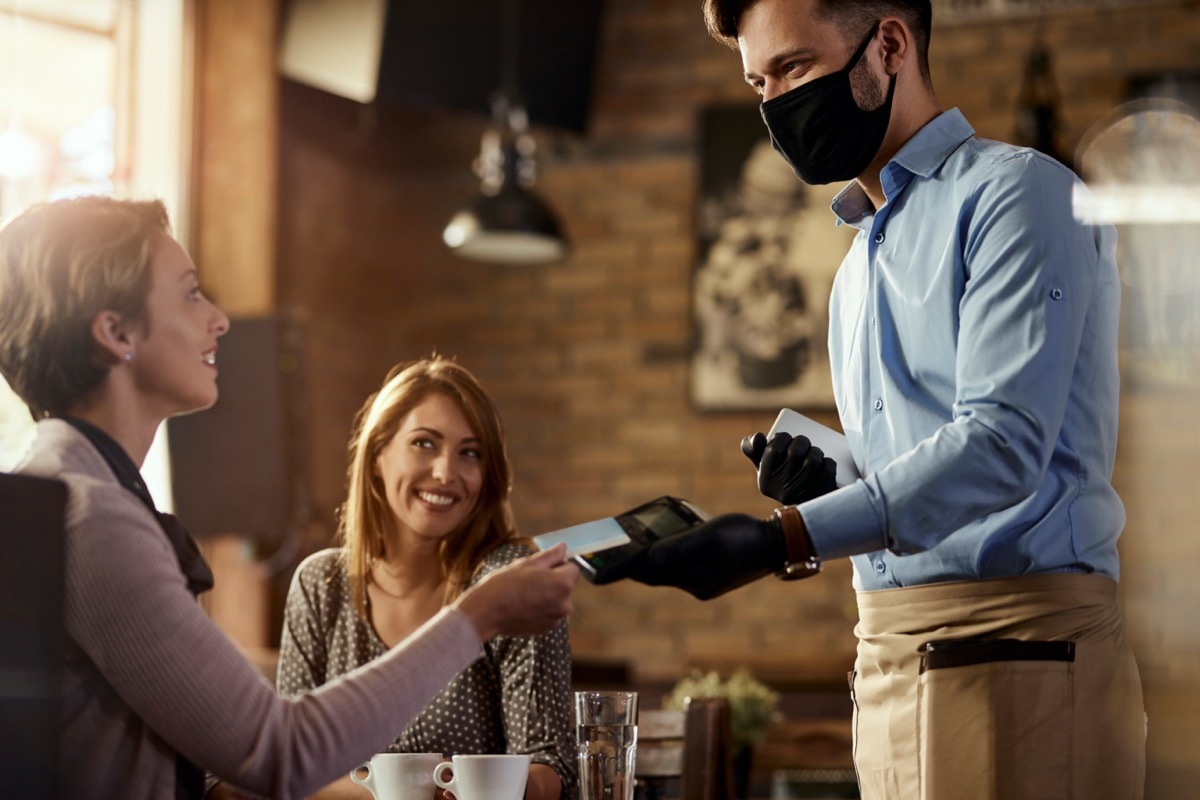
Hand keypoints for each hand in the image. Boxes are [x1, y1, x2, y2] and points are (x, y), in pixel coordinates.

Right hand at [454, 544, 578, 639]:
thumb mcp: (527, 563)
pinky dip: (542, 609)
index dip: (557, 565)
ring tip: (524, 594)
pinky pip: (550, 613)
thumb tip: (564, 547)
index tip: (541, 568)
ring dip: (548, 595)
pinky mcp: (547, 628)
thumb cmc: (505, 584)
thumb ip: (551, 555)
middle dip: (553, 581)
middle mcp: (565, 603)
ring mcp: (556, 618)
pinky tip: (524, 606)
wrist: (486, 612)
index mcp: (563, 584)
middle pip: (566, 585)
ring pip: (558, 599)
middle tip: (529, 580)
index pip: (572, 568)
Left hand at [623, 513, 786, 599]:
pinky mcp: (712, 579)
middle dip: (635, 565)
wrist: (777, 546)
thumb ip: (680, 546)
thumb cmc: (743, 536)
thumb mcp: (710, 535)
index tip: (601, 566)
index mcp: (693, 579)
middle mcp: (696, 587)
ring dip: (653, 562)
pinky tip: (665, 547)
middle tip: (611, 553)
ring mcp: (705, 584)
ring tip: (633, 547)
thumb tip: (649, 556)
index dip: (624, 569)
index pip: (649, 574)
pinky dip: (670, 560)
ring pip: (669, 573)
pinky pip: (683, 571)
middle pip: (656, 576)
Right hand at [741, 431, 836, 505]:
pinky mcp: (823, 496)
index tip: (786, 439)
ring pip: (813, 460)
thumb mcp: (764, 467)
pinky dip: (829, 463)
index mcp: (766, 483)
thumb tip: (757, 436)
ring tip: (814, 454)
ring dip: (816, 452)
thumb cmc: (783, 479)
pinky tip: (825, 464)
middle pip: (795, 452)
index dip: (783, 437)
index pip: (773, 450)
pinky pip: (828, 470)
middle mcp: (782, 492)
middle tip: (804, 444)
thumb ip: (753, 449)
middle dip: (802, 441)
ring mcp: (804, 496)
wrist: (807, 511)